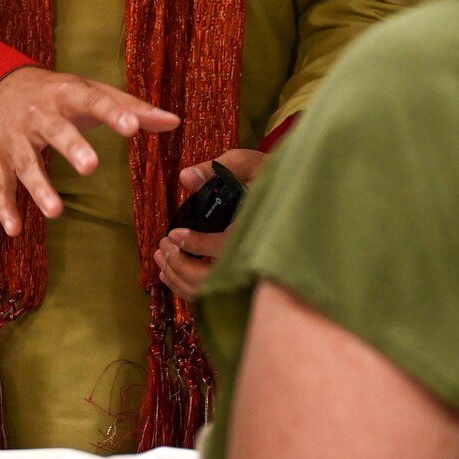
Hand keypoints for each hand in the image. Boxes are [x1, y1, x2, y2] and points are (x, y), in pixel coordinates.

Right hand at [0, 67, 178, 236]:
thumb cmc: (58, 94)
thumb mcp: (92, 92)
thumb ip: (131, 108)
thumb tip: (174, 122)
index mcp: (67, 94)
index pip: (93, 102)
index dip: (113, 114)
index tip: (133, 127)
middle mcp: (39, 114)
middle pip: (56, 130)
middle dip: (72, 147)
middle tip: (91, 167)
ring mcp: (15, 136)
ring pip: (26, 162)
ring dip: (39, 187)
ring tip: (56, 212)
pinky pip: (1, 183)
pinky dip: (5, 207)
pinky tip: (15, 230)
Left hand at [154, 147, 269, 302]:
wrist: (296, 197)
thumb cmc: (270, 176)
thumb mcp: (246, 163)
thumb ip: (216, 168)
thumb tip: (185, 178)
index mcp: (258, 228)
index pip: (225, 246)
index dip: (196, 244)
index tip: (174, 234)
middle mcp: (256, 255)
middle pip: (213, 278)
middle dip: (180, 265)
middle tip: (163, 247)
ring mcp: (250, 272)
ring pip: (210, 291)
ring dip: (179, 278)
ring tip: (161, 258)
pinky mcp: (241, 279)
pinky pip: (212, 295)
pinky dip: (187, 288)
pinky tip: (170, 274)